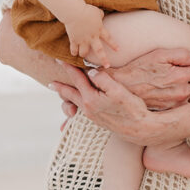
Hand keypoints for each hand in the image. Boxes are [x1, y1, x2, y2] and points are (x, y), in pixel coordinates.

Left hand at [49, 63, 180, 145]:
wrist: (139, 129)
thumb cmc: (132, 108)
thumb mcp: (119, 90)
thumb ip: (103, 79)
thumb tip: (91, 72)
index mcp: (91, 99)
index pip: (77, 79)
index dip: (69, 68)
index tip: (59, 60)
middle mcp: (88, 109)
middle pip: (69, 95)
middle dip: (60, 88)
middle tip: (50, 83)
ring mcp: (92, 116)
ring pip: (74, 104)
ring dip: (67, 98)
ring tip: (62, 93)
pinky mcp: (97, 120)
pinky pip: (80, 111)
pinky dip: (75, 106)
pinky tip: (76, 108)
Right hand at [64, 4, 118, 66]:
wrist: (74, 12)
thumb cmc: (86, 10)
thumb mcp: (97, 12)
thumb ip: (100, 15)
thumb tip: (101, 16)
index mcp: (99, 30)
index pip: (109, 38)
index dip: (114, 45)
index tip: (118, 50)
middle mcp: (92, 37)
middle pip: (99, 51)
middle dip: (103, 59)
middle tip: (107, 66)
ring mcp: (82, 40)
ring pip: (84, 53)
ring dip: (83, 54)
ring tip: (83, 54)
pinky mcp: (73, 40)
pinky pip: (73, 50)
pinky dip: (73, 52)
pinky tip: (74, 53)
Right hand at [105, 47, 189, 109]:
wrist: (123, 87)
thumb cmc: (140, 69)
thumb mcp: (160, 55)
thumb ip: (182, 54)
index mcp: (180, 76)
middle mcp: (181, 93)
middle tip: (186, 72)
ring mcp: (177, 104)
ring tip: (180, 83)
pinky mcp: (171, 112)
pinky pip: (187, 105)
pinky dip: (186, 99)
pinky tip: (175, 93)